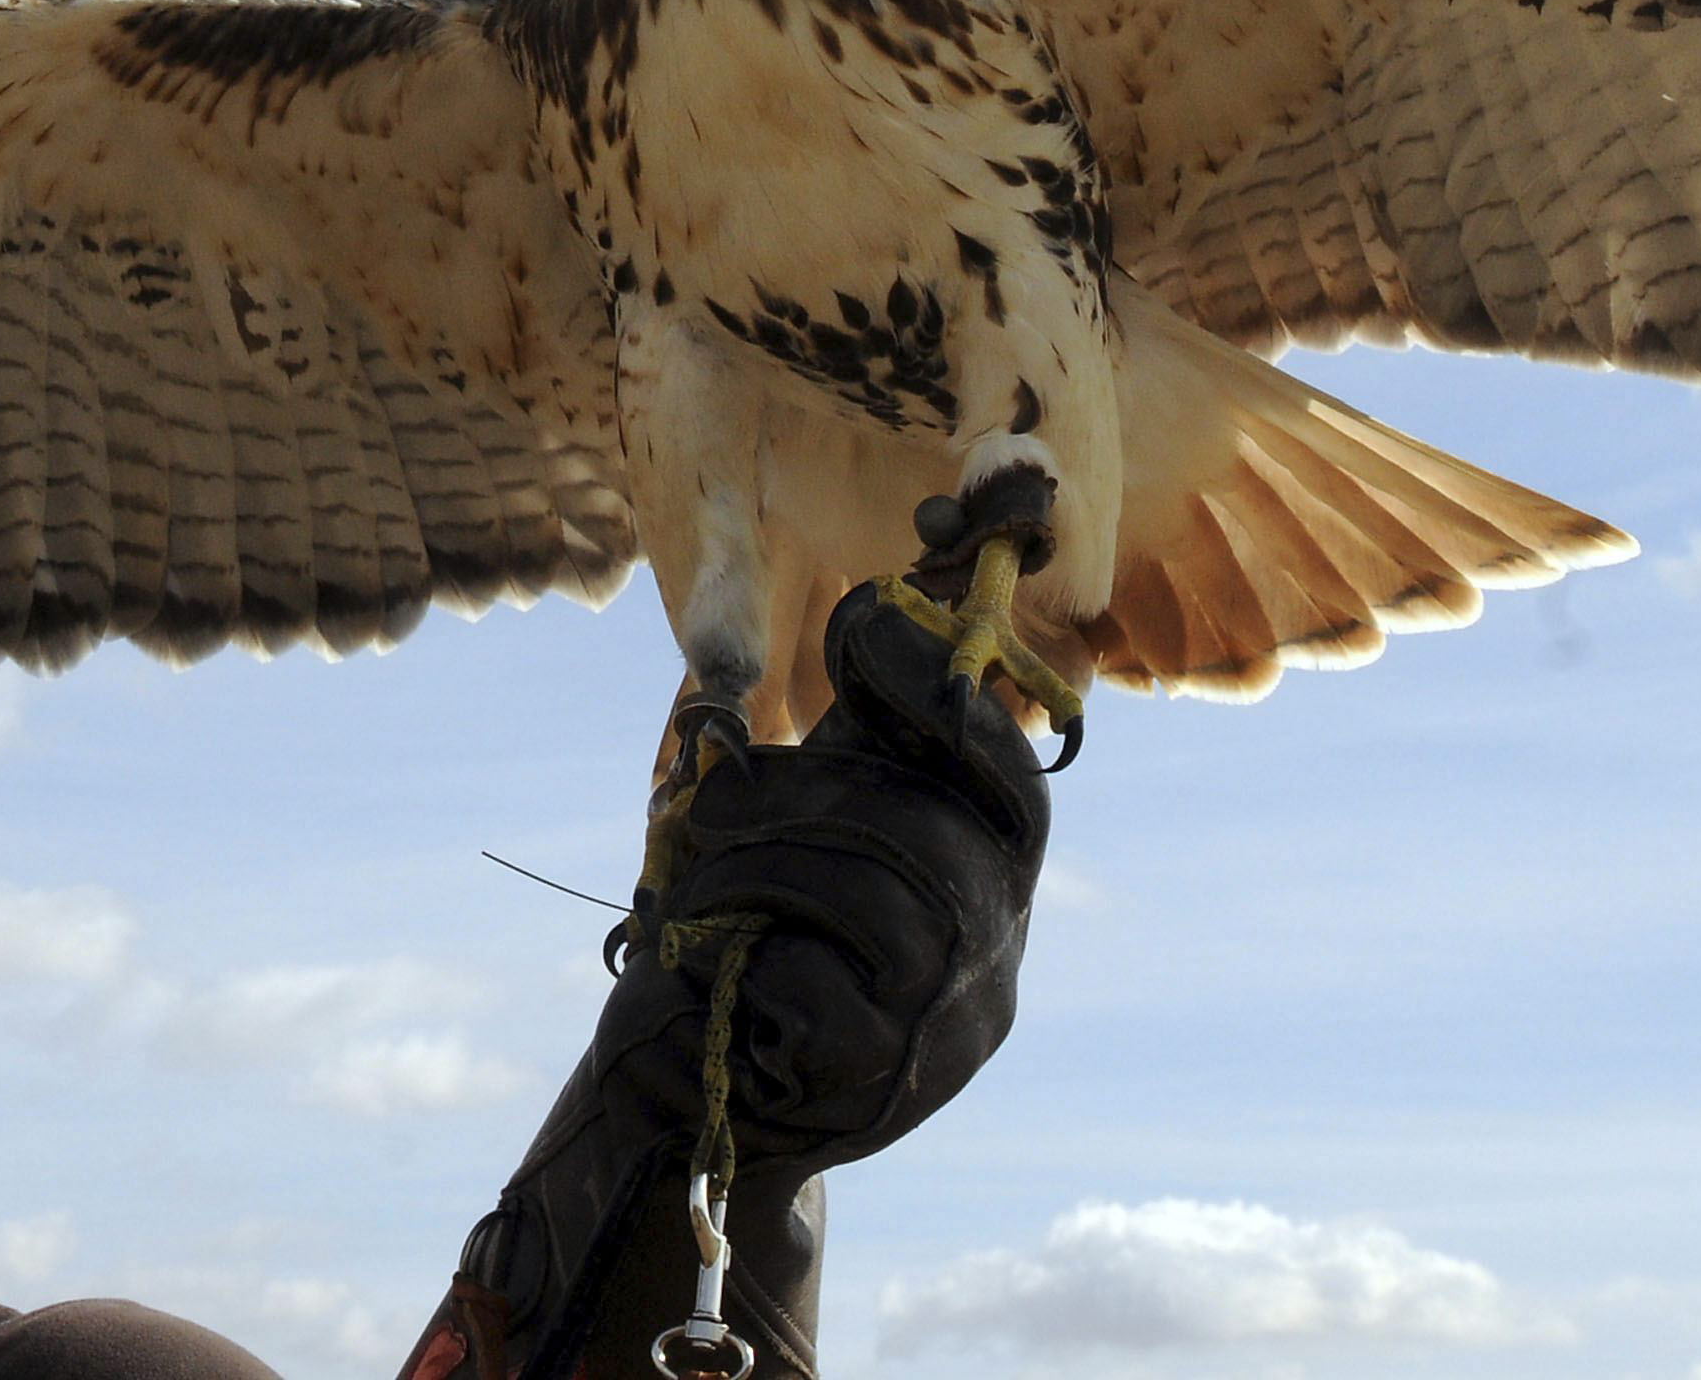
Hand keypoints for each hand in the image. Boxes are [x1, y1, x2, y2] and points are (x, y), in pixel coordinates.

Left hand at [402, 582, 1055, 1379]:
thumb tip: (882, 609)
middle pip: (932, 834)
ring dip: (766, 871)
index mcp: (985, 888)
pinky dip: (752, 958)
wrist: (689, 1091)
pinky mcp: (880, 1082)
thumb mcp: (813, 828)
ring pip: (878, 901)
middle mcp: (988, 959)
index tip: (868, 630)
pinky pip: (822, 988)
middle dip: (808, 797)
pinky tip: (722, 968)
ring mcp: (945, 1029)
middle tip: (718, 801)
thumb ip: (854, 744)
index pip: (1011, 789)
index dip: (946, 705)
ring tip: (703, 887)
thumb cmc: (750, 937)